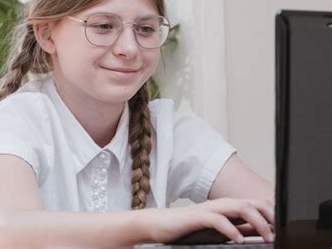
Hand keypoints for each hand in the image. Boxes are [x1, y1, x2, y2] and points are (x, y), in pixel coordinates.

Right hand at [144, 198, 273, 243]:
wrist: (158, 225)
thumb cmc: (186, 229)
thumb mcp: (217, 231)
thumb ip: (236, 228)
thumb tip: (259, 231)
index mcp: (226, 207)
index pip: (255, 205)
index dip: (272, 215)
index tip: (283, 229)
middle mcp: (220, 205)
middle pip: (251, 203)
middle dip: (269, 216)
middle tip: (279, 232)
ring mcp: (209, 209)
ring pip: (239, 208)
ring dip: (256, 222)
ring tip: (266, 237)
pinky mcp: (197, 217)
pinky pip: (217, 220)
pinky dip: (230, 229)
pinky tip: (238, 240)